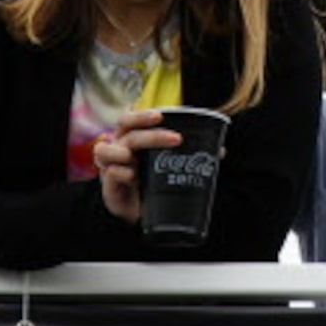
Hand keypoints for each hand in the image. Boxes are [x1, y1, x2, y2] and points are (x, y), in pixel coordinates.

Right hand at [91, 110, 186, 224]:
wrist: (136, 209)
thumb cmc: (151, 178)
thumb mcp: (167, 163)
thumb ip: (188, 154)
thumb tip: (220, 151)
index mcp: (131, 137)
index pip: (130, 119)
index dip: (142, 116)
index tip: (161, 116)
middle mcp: (118, 146)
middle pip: (126, 131)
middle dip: (151, 134)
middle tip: (176, 139)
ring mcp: (111, 164)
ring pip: (105, 149)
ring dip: (121, 151)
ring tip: (133, 158)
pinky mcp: (108, 183)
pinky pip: (111, 173)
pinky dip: (122, 172)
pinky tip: (133, 176)